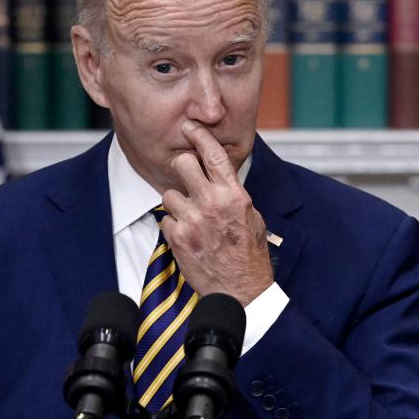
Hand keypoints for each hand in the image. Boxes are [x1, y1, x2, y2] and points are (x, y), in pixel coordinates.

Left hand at [160, 121, 273, 306]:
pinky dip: (174, 226)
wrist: (241, 291)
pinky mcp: (178, 238)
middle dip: (181, 168)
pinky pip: (166, 220)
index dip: (199, 135)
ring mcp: (193, 221)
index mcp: (234, 195)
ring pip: (169, 194)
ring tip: (191, 218)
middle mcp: (212, 204)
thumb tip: (221, 180)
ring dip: (177, 203)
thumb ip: (234, 196)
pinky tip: (188, 237)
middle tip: (185, 178)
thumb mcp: (252, 218)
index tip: (190, 126)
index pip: (214, 154)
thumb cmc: (250, 256)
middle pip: (182, 164)